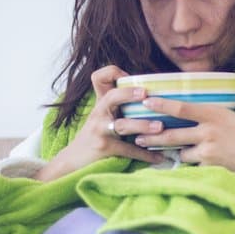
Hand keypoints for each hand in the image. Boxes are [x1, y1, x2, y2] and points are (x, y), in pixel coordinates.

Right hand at [36, 65, 165, 180]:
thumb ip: (118, 104)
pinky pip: (128, 150)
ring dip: (143, 125)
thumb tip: (150, 98)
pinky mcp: (105, 147)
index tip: (132, 77)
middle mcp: (100, 113)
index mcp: (102, 102)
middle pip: (112, 96)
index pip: (99, 77)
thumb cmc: (94, 136)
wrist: (73, 161)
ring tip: (160, 127)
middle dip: (129, 94)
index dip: (113, 72)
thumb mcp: (102, 116)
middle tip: (146, 94)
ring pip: (123, 125)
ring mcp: (101, 130)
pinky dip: (146, 154)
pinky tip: (160, 157)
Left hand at [132, 79, 234, 210]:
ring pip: (180, 153)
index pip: (182, 108)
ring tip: (157, 152)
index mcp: (215, 115)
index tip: (146, 102)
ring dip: (173, 153)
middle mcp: (207, 133)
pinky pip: (193, 167)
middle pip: (172, 134)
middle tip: (137, 136)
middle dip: (152, 136)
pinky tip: (180, 168)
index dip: (162, 105)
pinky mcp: (210, 168)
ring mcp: (207, 152)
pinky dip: (188, 166)